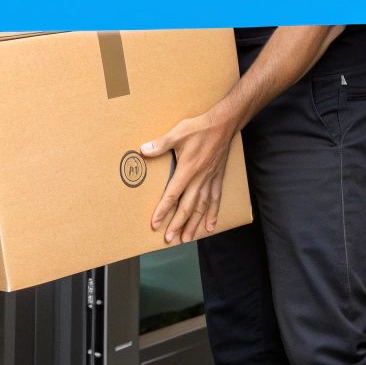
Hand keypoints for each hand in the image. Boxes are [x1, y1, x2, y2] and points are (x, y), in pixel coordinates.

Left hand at [141, 108, 236, 244]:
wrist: (223, 125)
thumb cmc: (199, 129)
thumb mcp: (177, 133)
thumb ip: (160, 144)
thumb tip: (142, 150)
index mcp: (187, 170)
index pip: (172, 196)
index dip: (163, 211)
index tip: (155, 224)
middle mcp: (199, 179)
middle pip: (187, 207)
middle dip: (178, 224)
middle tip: (170, 239)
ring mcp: (210, 181)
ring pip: (202, 208)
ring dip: (194, 224)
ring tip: (187, 239)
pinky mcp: (218, 179)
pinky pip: (215, 200)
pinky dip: (213, 214)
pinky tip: (211, 226)